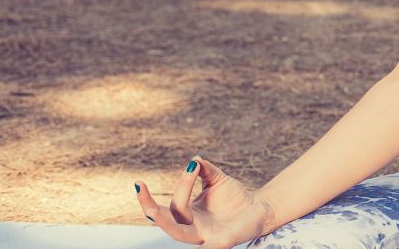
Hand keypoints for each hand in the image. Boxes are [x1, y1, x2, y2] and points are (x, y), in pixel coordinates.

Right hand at [135, 155, 274, 247]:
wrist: (259, 208)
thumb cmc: (235, 196)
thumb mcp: (217, 180)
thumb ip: (204, 170)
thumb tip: (195, 159)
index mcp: (188, 214)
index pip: (171, 205)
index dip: (178, 185)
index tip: (192, 165)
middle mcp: (192, 227)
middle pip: (166, 222)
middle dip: (150, 208)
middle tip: (140, 189)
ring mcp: (205, 237)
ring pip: (178, 234)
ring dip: (165, 223)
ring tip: (151, 211)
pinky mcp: (221, 242)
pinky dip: (202, 248)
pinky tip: (199, 243)